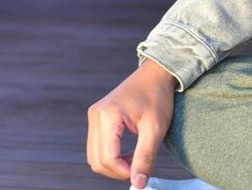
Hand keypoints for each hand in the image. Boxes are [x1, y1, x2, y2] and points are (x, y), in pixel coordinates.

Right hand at [87, 59, 177, 188]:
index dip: (124, 171)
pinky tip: (128, 152)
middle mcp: (95, 115)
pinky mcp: (96, 118)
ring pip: (94, 157)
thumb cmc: (158, 97)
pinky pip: (96, 147)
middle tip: (139, 167)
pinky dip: (110, 156)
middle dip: (117, 171)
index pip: (107, 158)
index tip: (141, 172)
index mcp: (108, 116)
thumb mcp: (156, 129)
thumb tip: (138, 184)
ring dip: (113, 165)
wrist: (155, 74)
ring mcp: (94, 116)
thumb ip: (145, 157)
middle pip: (97, 161)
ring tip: (135, 158)